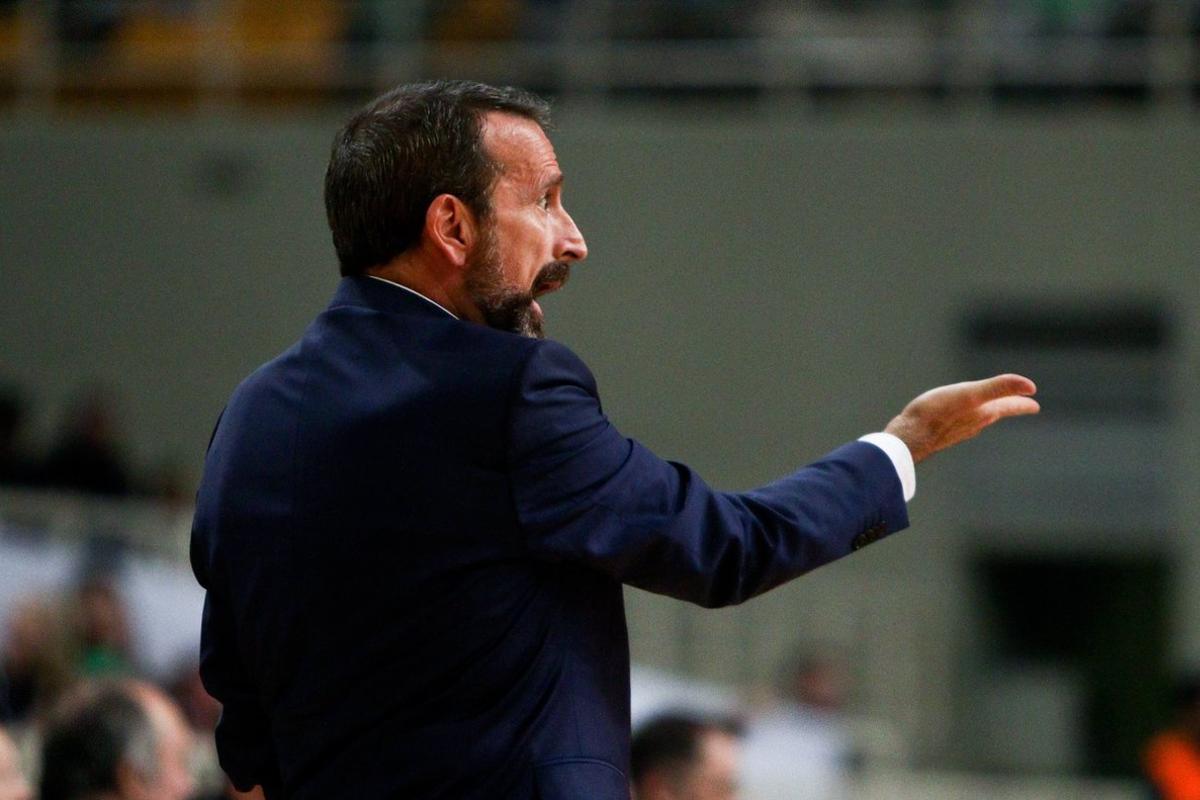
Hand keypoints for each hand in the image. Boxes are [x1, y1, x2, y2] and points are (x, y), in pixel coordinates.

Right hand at [884, 374, 1038, 463]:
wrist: (907, 437)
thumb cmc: (936, 414)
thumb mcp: (969, 394)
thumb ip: (998, 388)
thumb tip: (1031, 386)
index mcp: (982, 413)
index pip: (1008, 406)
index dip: (1022, 403)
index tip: (1035, 405)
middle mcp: (972, 424)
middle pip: (995, 413)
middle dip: (1007, 408)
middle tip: (1019, 406)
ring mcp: (956, 430)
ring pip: (978, 420)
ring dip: (987, 413)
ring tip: (990, 409)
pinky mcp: (940, 433)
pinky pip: (959, 423)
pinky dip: (966, 417)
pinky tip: (956, 417)